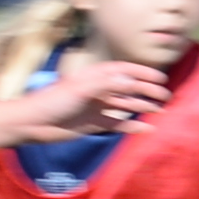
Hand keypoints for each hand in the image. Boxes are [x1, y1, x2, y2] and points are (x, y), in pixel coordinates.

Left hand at [11, 57, 162, 141]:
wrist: (33, 123)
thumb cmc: (53, 100)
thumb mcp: (80, 89)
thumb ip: (107, 84)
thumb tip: (133, 81)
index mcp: (93, 77)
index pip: (123, 70)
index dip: (142, 72)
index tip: (160, 77)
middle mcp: (98, 90)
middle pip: (128, 88)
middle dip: (147, 90)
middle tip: (165, 96)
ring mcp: (97, 108)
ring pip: (126, 106)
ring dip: (143, 106)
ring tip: (161, 110)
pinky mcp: (95, 124)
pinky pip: (119, 125)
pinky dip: (133, 126)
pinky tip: (147, 128)